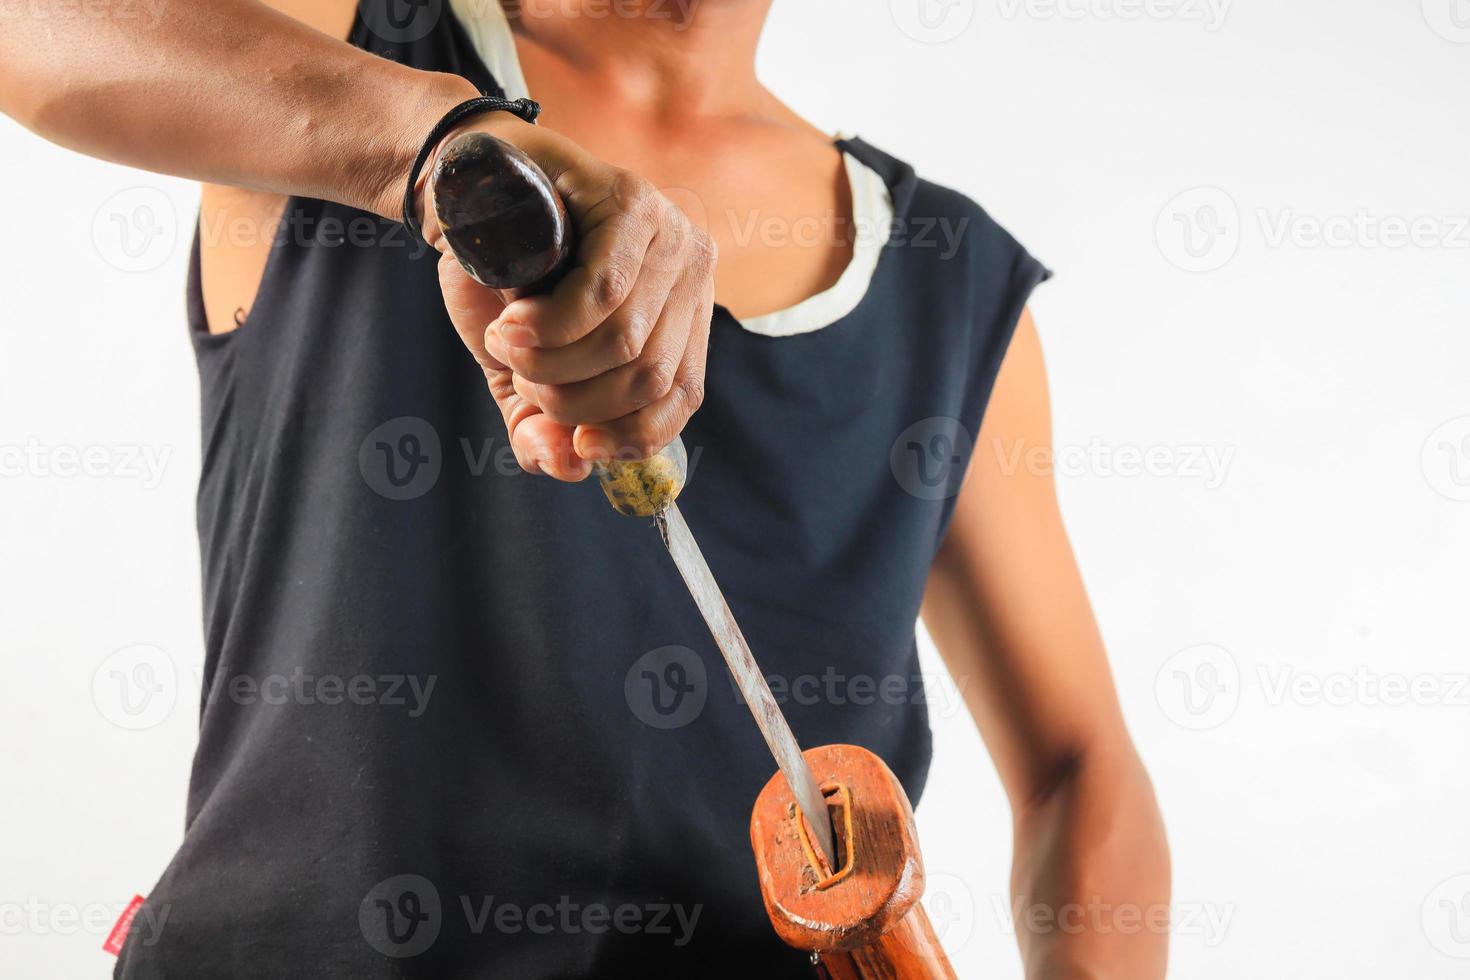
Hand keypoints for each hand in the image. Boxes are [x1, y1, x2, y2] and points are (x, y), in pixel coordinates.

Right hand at [418, 114, 714, 480]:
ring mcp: (668, 231)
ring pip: (623, 342)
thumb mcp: (522, 370)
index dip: (632, 436)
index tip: (580, 448)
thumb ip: (543, 424)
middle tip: (521, 376)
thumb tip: (568, 468)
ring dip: (548, 364)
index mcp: (683, 312)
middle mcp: (692, 270)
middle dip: (571, 400)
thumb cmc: (503, 282)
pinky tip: (510, 325)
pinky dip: (547, 327)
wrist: (462, 194)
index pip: (682, 396)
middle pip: (649, 377)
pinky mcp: (629, 202)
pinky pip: (600, 295)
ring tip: (504, 342)